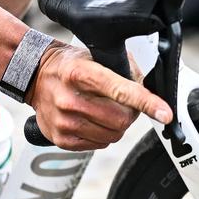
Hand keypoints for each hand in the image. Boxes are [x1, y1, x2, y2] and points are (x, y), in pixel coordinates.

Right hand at [28, 42, 171, 150]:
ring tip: (105, 109)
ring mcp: (64, 122)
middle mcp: (69, 99)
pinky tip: (93, 119)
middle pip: (120, 119)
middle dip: (131, 113)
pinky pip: (99, 144)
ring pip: (113, 135)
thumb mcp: (93, 55)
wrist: (33, 76)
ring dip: (117, 125)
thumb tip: (147, 84)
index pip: (120, 90)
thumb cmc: (69, 65)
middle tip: (125, 103)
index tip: (165, 113)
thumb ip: (122, 67)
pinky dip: (103, 134)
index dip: (146, 102)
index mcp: (80, 73)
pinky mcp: (61, 139)